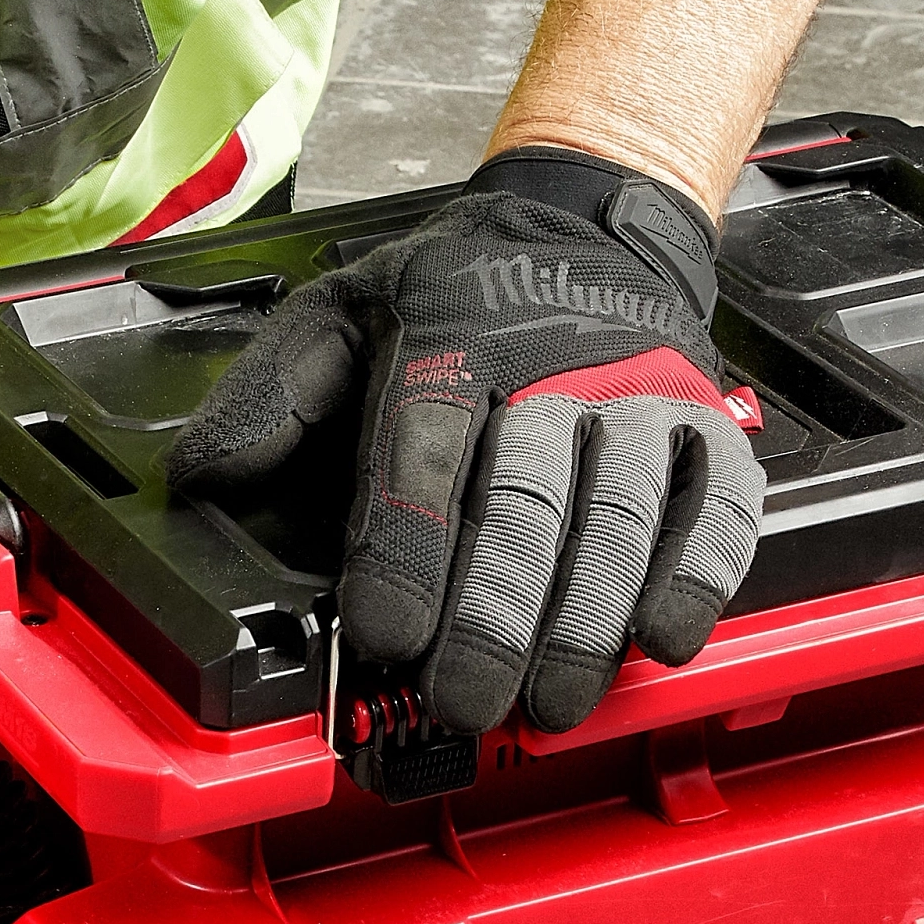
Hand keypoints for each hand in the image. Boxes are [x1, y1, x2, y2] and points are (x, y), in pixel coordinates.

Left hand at [171, 147, 765, 731]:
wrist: (590, 222)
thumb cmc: (457, 293)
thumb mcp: (342, 312)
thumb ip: (274, 396)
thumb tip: (206, 480)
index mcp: (449, 338)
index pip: (422, 453)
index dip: (405, 553)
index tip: (385, 636)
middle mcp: (553, 367)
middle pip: (525, 502)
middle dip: (493, 617)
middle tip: (466, 700)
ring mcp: (640, 396)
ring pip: (621, 516)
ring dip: (586, 621)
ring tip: (552, 701)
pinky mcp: (710, 425)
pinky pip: (717, 509)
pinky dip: (695, 579)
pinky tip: (657, 640)